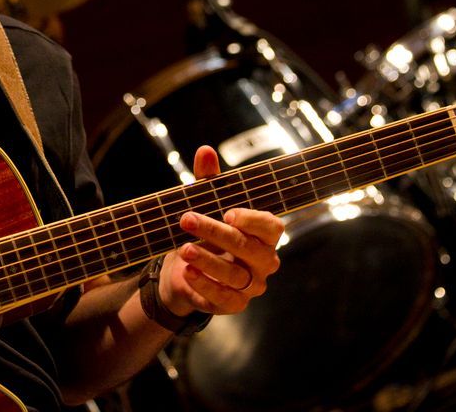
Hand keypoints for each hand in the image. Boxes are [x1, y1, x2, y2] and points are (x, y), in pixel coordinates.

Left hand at [158, 146, 283, 317]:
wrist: (185, 270)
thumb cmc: (206, 232)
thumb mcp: (205, 204)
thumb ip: (208, 180)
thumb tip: (205, 150)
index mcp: (264, 234)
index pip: (270, 226)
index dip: (252, 220)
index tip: (228, 212)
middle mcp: (264, 260)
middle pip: (248, 248)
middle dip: (216, 233)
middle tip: (187, 220)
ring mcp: (252, 285)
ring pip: (235, 275)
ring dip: (208, 261)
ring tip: (185, 249)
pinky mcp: (235, 305)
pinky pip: (224, 299)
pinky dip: (205, 286)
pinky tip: (188, 273)